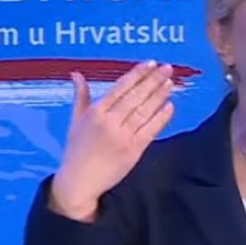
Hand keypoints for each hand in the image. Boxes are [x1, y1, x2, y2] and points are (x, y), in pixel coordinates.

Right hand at [50, 60, 175, 221]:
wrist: (80, 181)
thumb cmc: (77, 150)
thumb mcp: (75, 121)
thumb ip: (80, 96)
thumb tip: (77, 74)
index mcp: (95, 112)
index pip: (120, 88)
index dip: (137, 75)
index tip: (150, 63)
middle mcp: (109, 122)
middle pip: (135, 97)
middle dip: (153, 81)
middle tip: (168, 68)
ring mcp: (122, 136)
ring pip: (144, 112)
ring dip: (159, 96)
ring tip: (170, 83)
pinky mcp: (133, 151)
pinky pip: (150, 130)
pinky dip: (161, 117)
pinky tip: (170, 106)